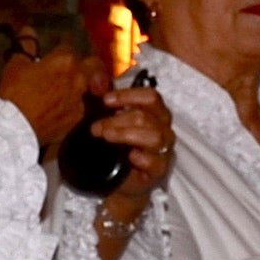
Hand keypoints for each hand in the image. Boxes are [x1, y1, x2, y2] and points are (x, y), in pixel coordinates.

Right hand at [0, 42, 90, 154]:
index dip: (61, 47)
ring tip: (64, 89)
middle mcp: (79, 78)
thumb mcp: (16, 65)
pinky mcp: (78, 117)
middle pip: (92, 64)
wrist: (16, 127)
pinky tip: (58, 108)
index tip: (57, 49)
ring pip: (87, 87)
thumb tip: (28, 30)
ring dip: (79, 85)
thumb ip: (26, 46)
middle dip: (85, 63)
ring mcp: (81, 99)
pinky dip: (71, 104)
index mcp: (65, 61)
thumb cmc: (15, 93)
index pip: (68, 45)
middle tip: (73, 67)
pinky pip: (79, 106)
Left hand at [84, 86, 173, 203]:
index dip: (128, 96)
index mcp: (154, 112)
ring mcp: (164, 150)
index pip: (150, 97)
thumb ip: (103, 97)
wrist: (116, 180)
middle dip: (118, 120)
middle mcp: (163, 128)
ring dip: (126, 134)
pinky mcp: (160, 170)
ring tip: (106, 137)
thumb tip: (95, 79)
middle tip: (96, 127)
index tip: (105, 101)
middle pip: (147, 116)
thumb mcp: (106, 118)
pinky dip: (141, 158)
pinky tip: (128, 157)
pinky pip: (156, 161)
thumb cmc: (116, 146)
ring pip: (154, 136)